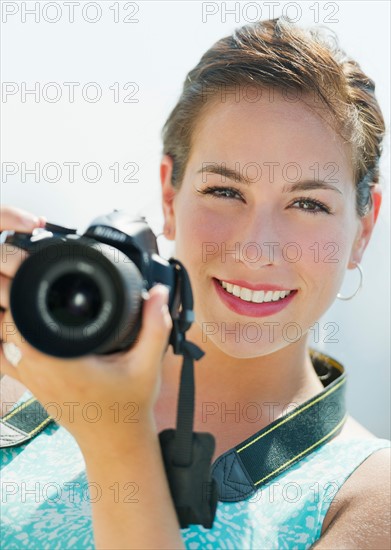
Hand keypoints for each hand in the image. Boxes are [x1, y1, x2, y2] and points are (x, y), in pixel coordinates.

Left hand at [0, 205, 172, 450]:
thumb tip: (157, 292)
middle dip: (12, 298)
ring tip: (30, 300)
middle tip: (32, 279)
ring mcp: (31, 380)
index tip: (34, 275)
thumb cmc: (129, 406)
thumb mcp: (148, 365)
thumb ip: (155, 325)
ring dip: (7, 317)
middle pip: (3, 325)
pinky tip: (27, 327)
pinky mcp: (31, 384)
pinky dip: (8, 338)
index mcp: (61, 362)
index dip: (20, 294)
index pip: (20, 321)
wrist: (115, 441)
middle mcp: (38, 371)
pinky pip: (5, 356)